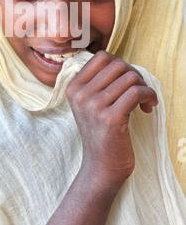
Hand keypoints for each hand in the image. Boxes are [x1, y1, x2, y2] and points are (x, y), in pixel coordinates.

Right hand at [66, 50, 157, 189]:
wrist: (101, 167)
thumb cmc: (102, 133)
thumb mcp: (90, 104)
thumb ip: (98, 82)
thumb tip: (120, 62)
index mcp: (74, 88)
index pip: (101, 57)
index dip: (120, 65)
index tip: (126, 82)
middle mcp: (81, 95)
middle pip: (118, 65)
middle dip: (135, 75)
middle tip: (139, 93)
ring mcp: (94, 106)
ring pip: (130, 77)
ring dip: (145, 88)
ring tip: (144, 103)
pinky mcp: (111, 118)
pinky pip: (137, 92)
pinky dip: (149, 96)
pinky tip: (149, 108)